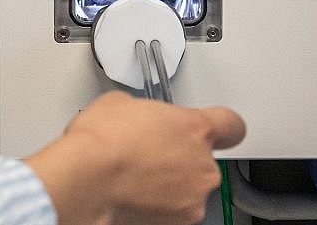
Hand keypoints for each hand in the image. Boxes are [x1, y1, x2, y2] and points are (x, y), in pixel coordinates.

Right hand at [25, 91, 245, 224]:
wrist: (85, 182)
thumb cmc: (101, 144)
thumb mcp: (121, 103)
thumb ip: (145, 111)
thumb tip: (137, 117)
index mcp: (196, 128)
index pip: (231, 125)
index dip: (222, 126)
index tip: (216, 129)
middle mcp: (203, 165)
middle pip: (204, 159)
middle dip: (182, 156)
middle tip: (150, 152)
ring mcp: (192, 198)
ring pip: (190, 187)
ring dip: (170, 182)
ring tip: (137, 175)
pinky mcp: (178, 222)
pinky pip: (175, 210)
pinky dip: (159, 205)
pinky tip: (134, 193)